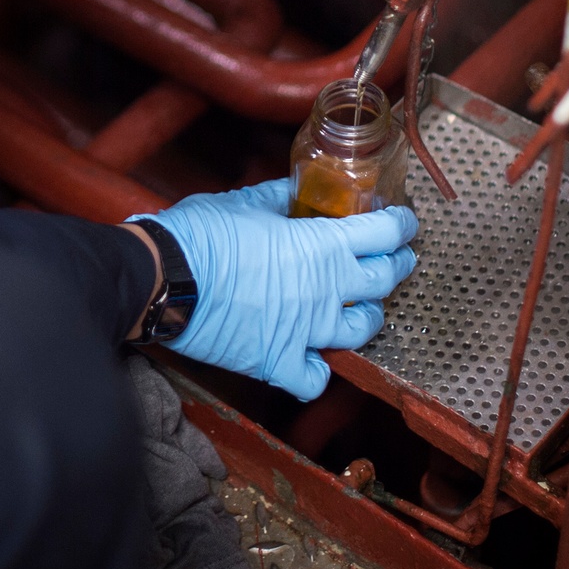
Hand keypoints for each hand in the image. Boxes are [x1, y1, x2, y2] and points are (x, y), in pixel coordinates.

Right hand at [131, 180, 417, 400]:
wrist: (164, 278)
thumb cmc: (202, 234)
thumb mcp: (244, 201)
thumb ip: (279, 198)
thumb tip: (294, 190)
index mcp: (322, 244)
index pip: (385, 233)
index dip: (401, 225)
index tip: (404, 222)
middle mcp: (326, 289)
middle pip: (385, 279)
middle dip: (397, 264)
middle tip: (397, 257)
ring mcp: (307, 331)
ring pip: (363, 330)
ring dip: (368, 315)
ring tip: (361, 306)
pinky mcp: (279, 362)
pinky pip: (315, 378)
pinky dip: (319, 368)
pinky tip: (315, 356)